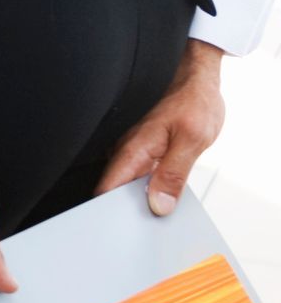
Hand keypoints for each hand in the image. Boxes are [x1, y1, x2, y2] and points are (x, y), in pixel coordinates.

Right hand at [96, 38, 225, 216]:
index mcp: (132, 149)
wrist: (195, 73)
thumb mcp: (192, 139)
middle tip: (145, 223)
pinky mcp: (143, 148)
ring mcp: (133, 149)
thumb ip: (173, 174)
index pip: (107, 190)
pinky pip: (138, 174)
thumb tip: (158, 205)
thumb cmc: (193, 98)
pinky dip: (147, 187)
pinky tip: (161, 191)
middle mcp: (126, 150)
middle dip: (126, 210)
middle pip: (114, 191)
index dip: (109, 213)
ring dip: (139, 198)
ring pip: (127, 184)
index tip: (120, 229)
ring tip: (156, 208)